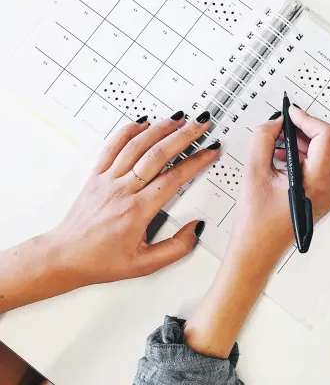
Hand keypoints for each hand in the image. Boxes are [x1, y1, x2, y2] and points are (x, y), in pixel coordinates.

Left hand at [45, 112, 220, 287]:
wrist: (65, 256)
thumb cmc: (101, 261)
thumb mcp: (145, 265)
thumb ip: (176, 248)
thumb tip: (196, 228)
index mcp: (137, 211)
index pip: (173, 178)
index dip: (196, 162)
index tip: (210, 151)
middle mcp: (122, 191)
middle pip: (157, 154)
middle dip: (183, 135)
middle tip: (200, 124)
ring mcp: (107, 180)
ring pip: (136, 146)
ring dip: (160, 129)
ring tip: (178, 118)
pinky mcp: (95, 176)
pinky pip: (111, 147)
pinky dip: (128, 131)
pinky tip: (142, 123)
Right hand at [184, 106, 329, 357]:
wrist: (255, 252)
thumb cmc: (255, 223)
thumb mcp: (254, 172)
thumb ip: (264, 139)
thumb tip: (275, 122)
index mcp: (317, 183)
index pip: (326, 136)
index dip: (306, 119)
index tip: (289, 114)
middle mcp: (328, 188)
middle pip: (326, 143)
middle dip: (302, 130)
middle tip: (280, 126)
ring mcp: (326, 194)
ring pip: (321, 154)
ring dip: (300, 143)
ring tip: (275, 144)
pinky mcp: (320, 196)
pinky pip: (315, 167)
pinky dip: (300, 157)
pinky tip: (279, 158)